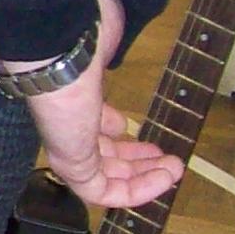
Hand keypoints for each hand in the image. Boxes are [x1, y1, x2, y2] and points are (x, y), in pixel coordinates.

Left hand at [22, 0, 184, 210]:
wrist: (60, 48)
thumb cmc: (81, 41)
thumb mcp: (101, 58)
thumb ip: (105, 77)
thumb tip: (112, 88)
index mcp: (67, 97)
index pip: (88, 124)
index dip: (114, 130)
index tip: (135, 128)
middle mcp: (64, 123)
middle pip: (100, 154)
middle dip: (136, 159)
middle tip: (166, 157)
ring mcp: (65, 146)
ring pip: (105, 177)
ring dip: (144, 177)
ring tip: (175, 169)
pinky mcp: (71, 165)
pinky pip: (104, 192)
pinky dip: (136, 191)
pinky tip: (165, 178)